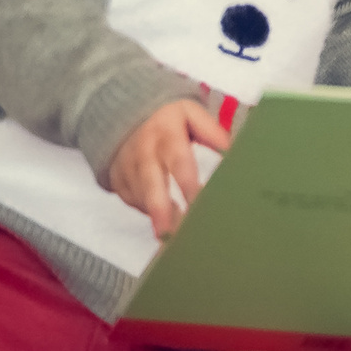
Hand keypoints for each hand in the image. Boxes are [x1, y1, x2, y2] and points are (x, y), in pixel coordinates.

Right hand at [107, 99, 230, 237]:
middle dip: (162, 211)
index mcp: (166, 133)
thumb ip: (211, 132)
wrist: (125, 115)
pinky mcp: (118, 181)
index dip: (188, 185)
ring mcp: (127, 168)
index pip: (179, 161)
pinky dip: (149, 212)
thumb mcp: (191, 115)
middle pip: (152, 184)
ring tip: (178, 236)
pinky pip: (134, 202)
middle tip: (173, 235)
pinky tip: (165, 219)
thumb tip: (233, 152)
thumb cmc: (169, 120)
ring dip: (160, 218)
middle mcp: (143, 151)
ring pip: (142, 198)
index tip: (199, 204)